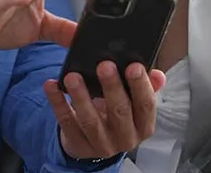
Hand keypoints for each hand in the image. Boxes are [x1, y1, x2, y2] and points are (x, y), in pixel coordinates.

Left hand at [43, 61, 166, 160]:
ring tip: (74, 76)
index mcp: (142, 125)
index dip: (141, 86)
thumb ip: (146, 87)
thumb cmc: (118, 114)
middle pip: (119, 112)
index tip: (134, 66)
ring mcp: (101, 144)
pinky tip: (52, 85)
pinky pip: (66, 122)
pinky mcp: (78, 145)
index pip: (145, 105)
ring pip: (91, 120)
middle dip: (112, 87)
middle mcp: (125, 138)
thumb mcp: (134, 103)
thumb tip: (157, 75)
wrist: (96, 141)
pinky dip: (58, 103)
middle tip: (104, 65)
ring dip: (81, 96)